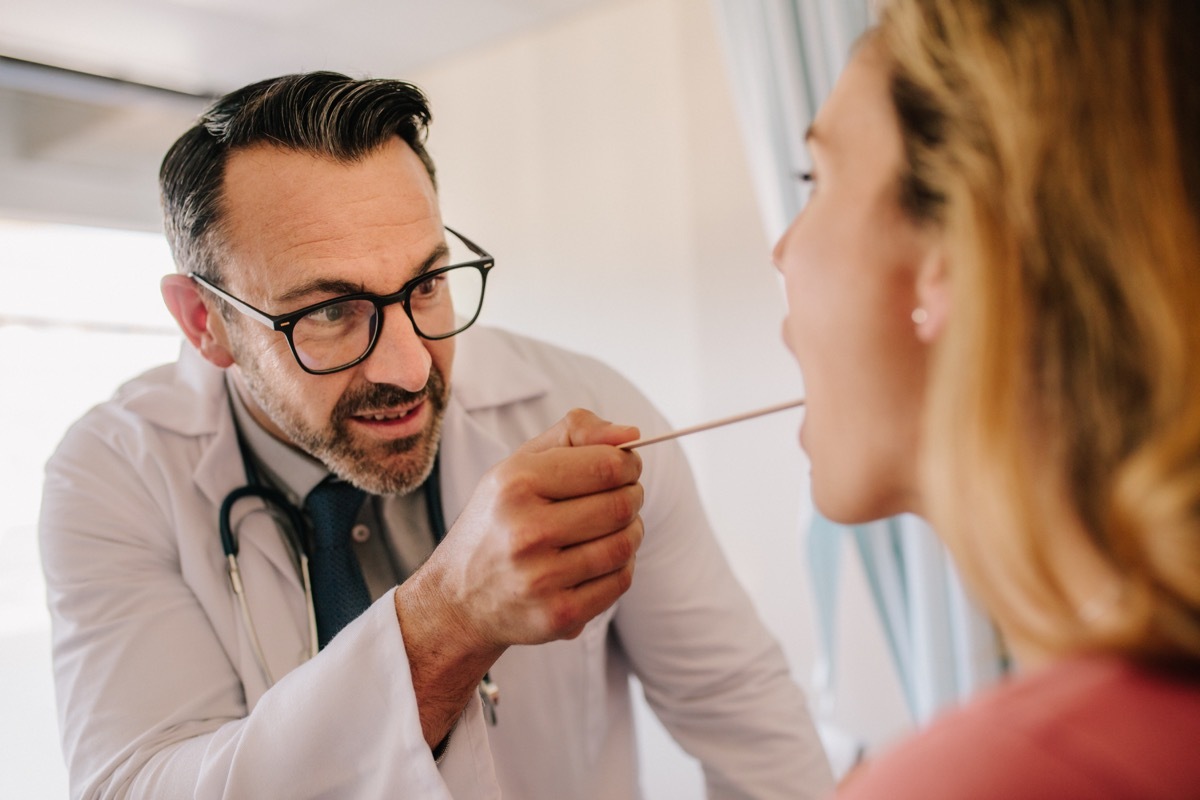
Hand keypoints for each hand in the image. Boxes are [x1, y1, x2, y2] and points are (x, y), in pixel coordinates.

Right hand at [433, 408, 644, 647]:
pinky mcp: (557, 615)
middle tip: (621, 497)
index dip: (628, 464)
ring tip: (612, 528)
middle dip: (632, 497)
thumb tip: (632, 435)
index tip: (624, 468)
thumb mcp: (521, 463)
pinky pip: (620, 582)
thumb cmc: (499, 519)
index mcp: (516, 484)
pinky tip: (600, 560)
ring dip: (631, 532)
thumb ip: (575, 433)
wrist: (459, 597)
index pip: (606, 466)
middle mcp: (525, 532)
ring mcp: (541, 578)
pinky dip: (622, 567)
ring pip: (625, 545)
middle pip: (620, 505)